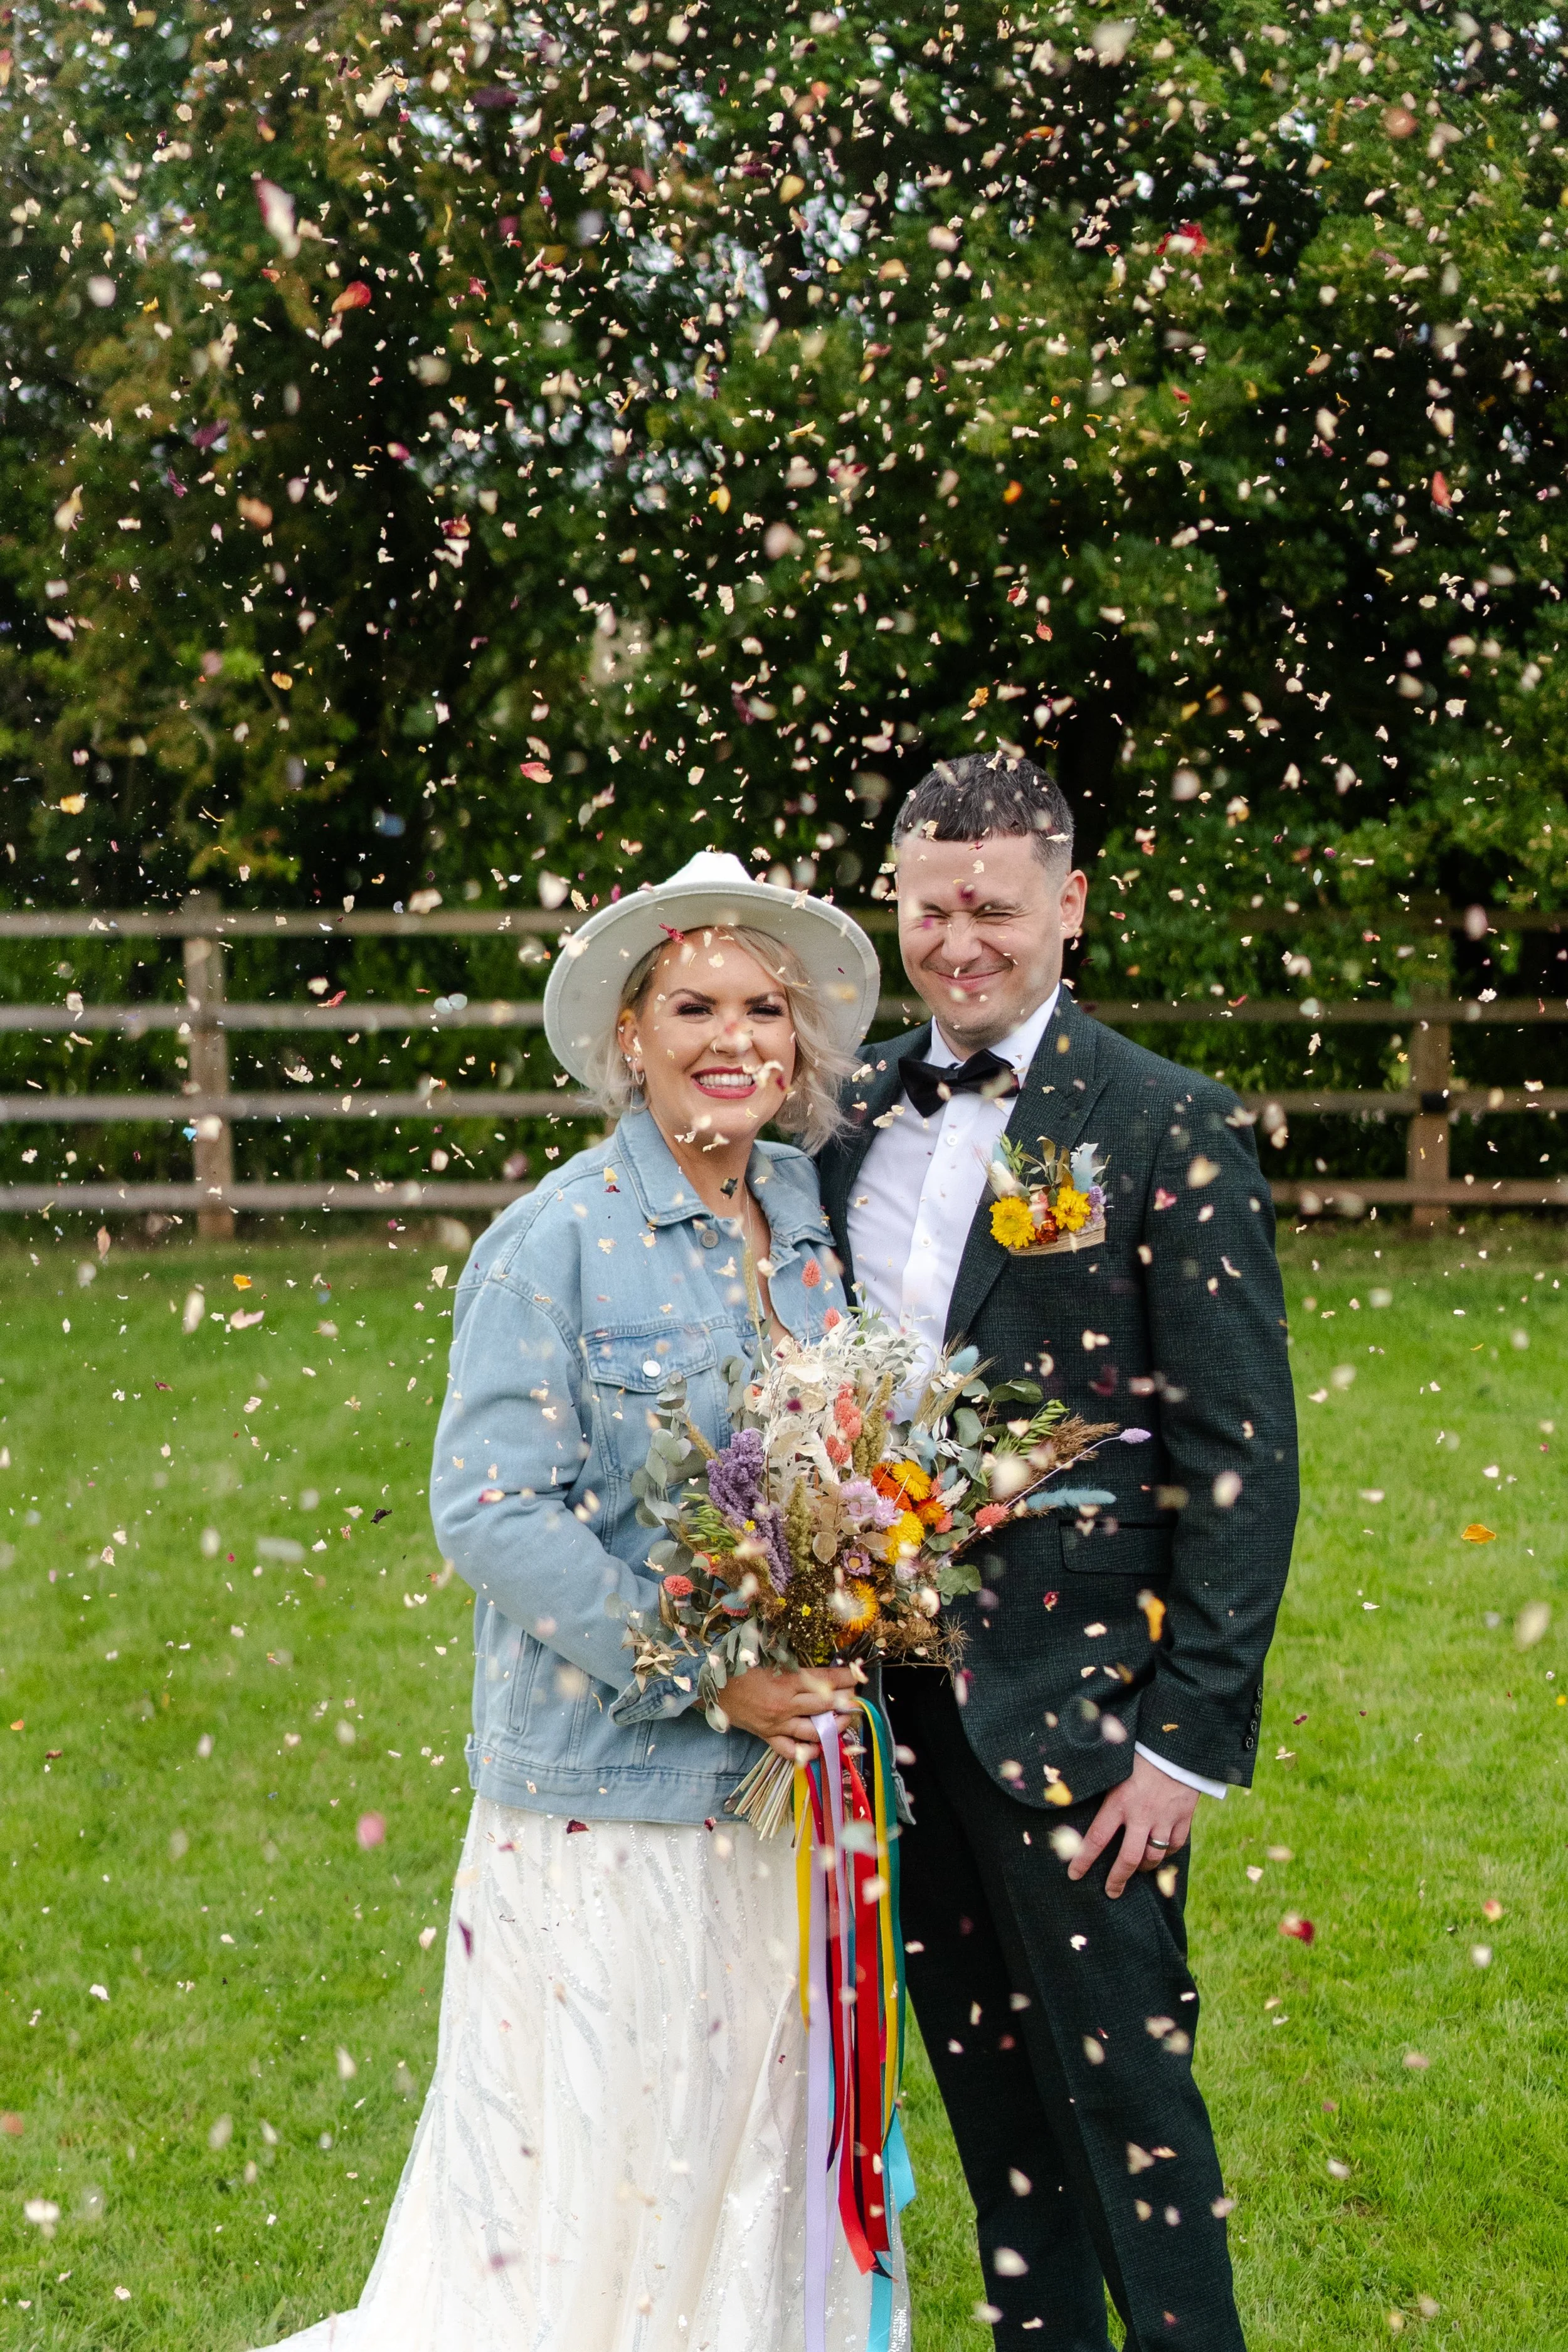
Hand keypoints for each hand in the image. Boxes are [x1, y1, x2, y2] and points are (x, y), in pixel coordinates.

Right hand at [716, 1662, 862, 1762]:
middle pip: (825, 1705)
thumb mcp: (767, 1654)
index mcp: (786, 1681)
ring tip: (844, 1720)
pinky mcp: (768, 1736)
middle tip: (856, 1697)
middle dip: (846, 1701)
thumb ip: (792, 1658)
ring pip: (814, 1731)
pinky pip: (791, 1751)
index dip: (845, 1677)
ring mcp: (777, 1724)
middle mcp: (785, 1705)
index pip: (825, 1679)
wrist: (710, 1685)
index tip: (858, 1675)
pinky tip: (819, 1748)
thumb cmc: (738, 1665)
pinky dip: (806, 1752)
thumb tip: (818, 1660)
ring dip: (834, 1727)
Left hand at [1066, 1752, 1200, 1899]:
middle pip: (1128, 1858)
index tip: (1074, 1875)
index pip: (1096, 1838)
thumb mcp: (1115, 1769)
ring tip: (1138, 1870)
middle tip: (1111, 1892)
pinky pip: (1175, 1844)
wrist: (1177, 1744)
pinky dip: (1167, 1852)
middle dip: (1118, 1879)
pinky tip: (1161, 1851)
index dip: (1083, 1860)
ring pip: (1154, 1856)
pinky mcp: (1183, 1817)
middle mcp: (1141, 1814)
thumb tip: (1072, 1799)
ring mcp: (1164, 1818)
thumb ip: (1104, 1791)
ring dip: (1144, 1868)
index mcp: (1119, 1802)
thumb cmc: (1139, 1753)